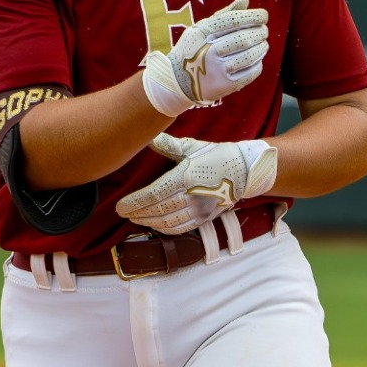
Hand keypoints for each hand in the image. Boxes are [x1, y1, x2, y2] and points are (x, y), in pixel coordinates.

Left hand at [114, 133, 278, 234]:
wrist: (245, 170)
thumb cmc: (216, 155)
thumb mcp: (191, 147)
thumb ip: (168, 144)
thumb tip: (147, 136)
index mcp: (186, 177)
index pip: (154, 195)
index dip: (134, 203)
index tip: (120, 206)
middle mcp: (192, 196)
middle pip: (157, 211)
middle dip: (137, 214)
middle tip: (122, 213)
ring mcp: (200, 210)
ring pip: (168, 223)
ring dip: (148, 223)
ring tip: (135, 218)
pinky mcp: (205, 218)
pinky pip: (181, 229)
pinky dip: (164, 229)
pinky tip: (154, 225)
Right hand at [140, 0, 269, 115]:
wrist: (178, 82)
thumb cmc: (193, 49)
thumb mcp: (201, 29)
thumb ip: (223, 15)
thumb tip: (245, 0)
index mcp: (202, 33)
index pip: (233, 21)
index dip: (252, 16)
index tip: (264, 15)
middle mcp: (208, 51)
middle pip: (243, 39)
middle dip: (259, 32)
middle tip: (264, 30)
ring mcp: (216, 70)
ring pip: (249, 56)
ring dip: (261, 48)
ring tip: (263, 44)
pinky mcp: (224, 85)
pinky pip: (250, 73)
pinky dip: (258, 63)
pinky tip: (257, 59)